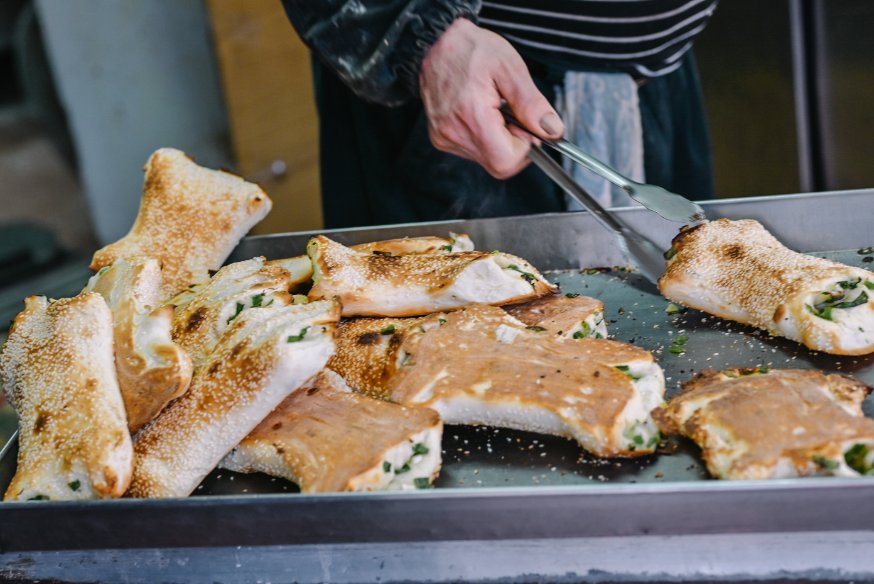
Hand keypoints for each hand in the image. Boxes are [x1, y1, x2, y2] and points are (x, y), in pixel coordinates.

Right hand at [419, 18, 563, 178]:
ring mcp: (444, 138)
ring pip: (486, 159)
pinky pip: (473, 151)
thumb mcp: (510, 68)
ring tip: (494, 108)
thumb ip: (532, 104)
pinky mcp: (440, 138)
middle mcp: (453, 133)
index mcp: (472, 116)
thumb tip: (551, 130)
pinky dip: (485, 136)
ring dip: (499, 139)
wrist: (437, 43)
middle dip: (514, 144)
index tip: (528, 128)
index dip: (525, 148)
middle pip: (497, 164)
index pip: (506, 161)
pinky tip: (481, 112)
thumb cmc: (470, 49)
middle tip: (513, 114)